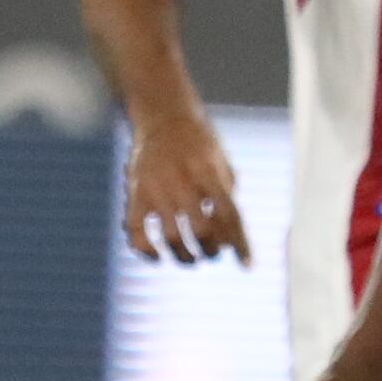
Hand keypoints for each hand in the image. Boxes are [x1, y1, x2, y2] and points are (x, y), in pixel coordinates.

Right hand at [118, 109, 249, 263]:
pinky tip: (158, 257)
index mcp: (208, 171)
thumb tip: (232, 238)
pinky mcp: (135, 193)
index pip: (230, 215)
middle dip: (211, 250)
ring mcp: (156, 188)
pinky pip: (137, 233)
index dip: (240, 243)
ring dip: (184, 256)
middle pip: (203, 229)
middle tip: (211, 254)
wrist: (162, 114)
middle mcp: (182, 180)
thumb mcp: (219, 161)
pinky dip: (147, 252)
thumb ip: (227, 195)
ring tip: (190, 259)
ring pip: (172, 237)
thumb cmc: (197, 142)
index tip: (247, 266)